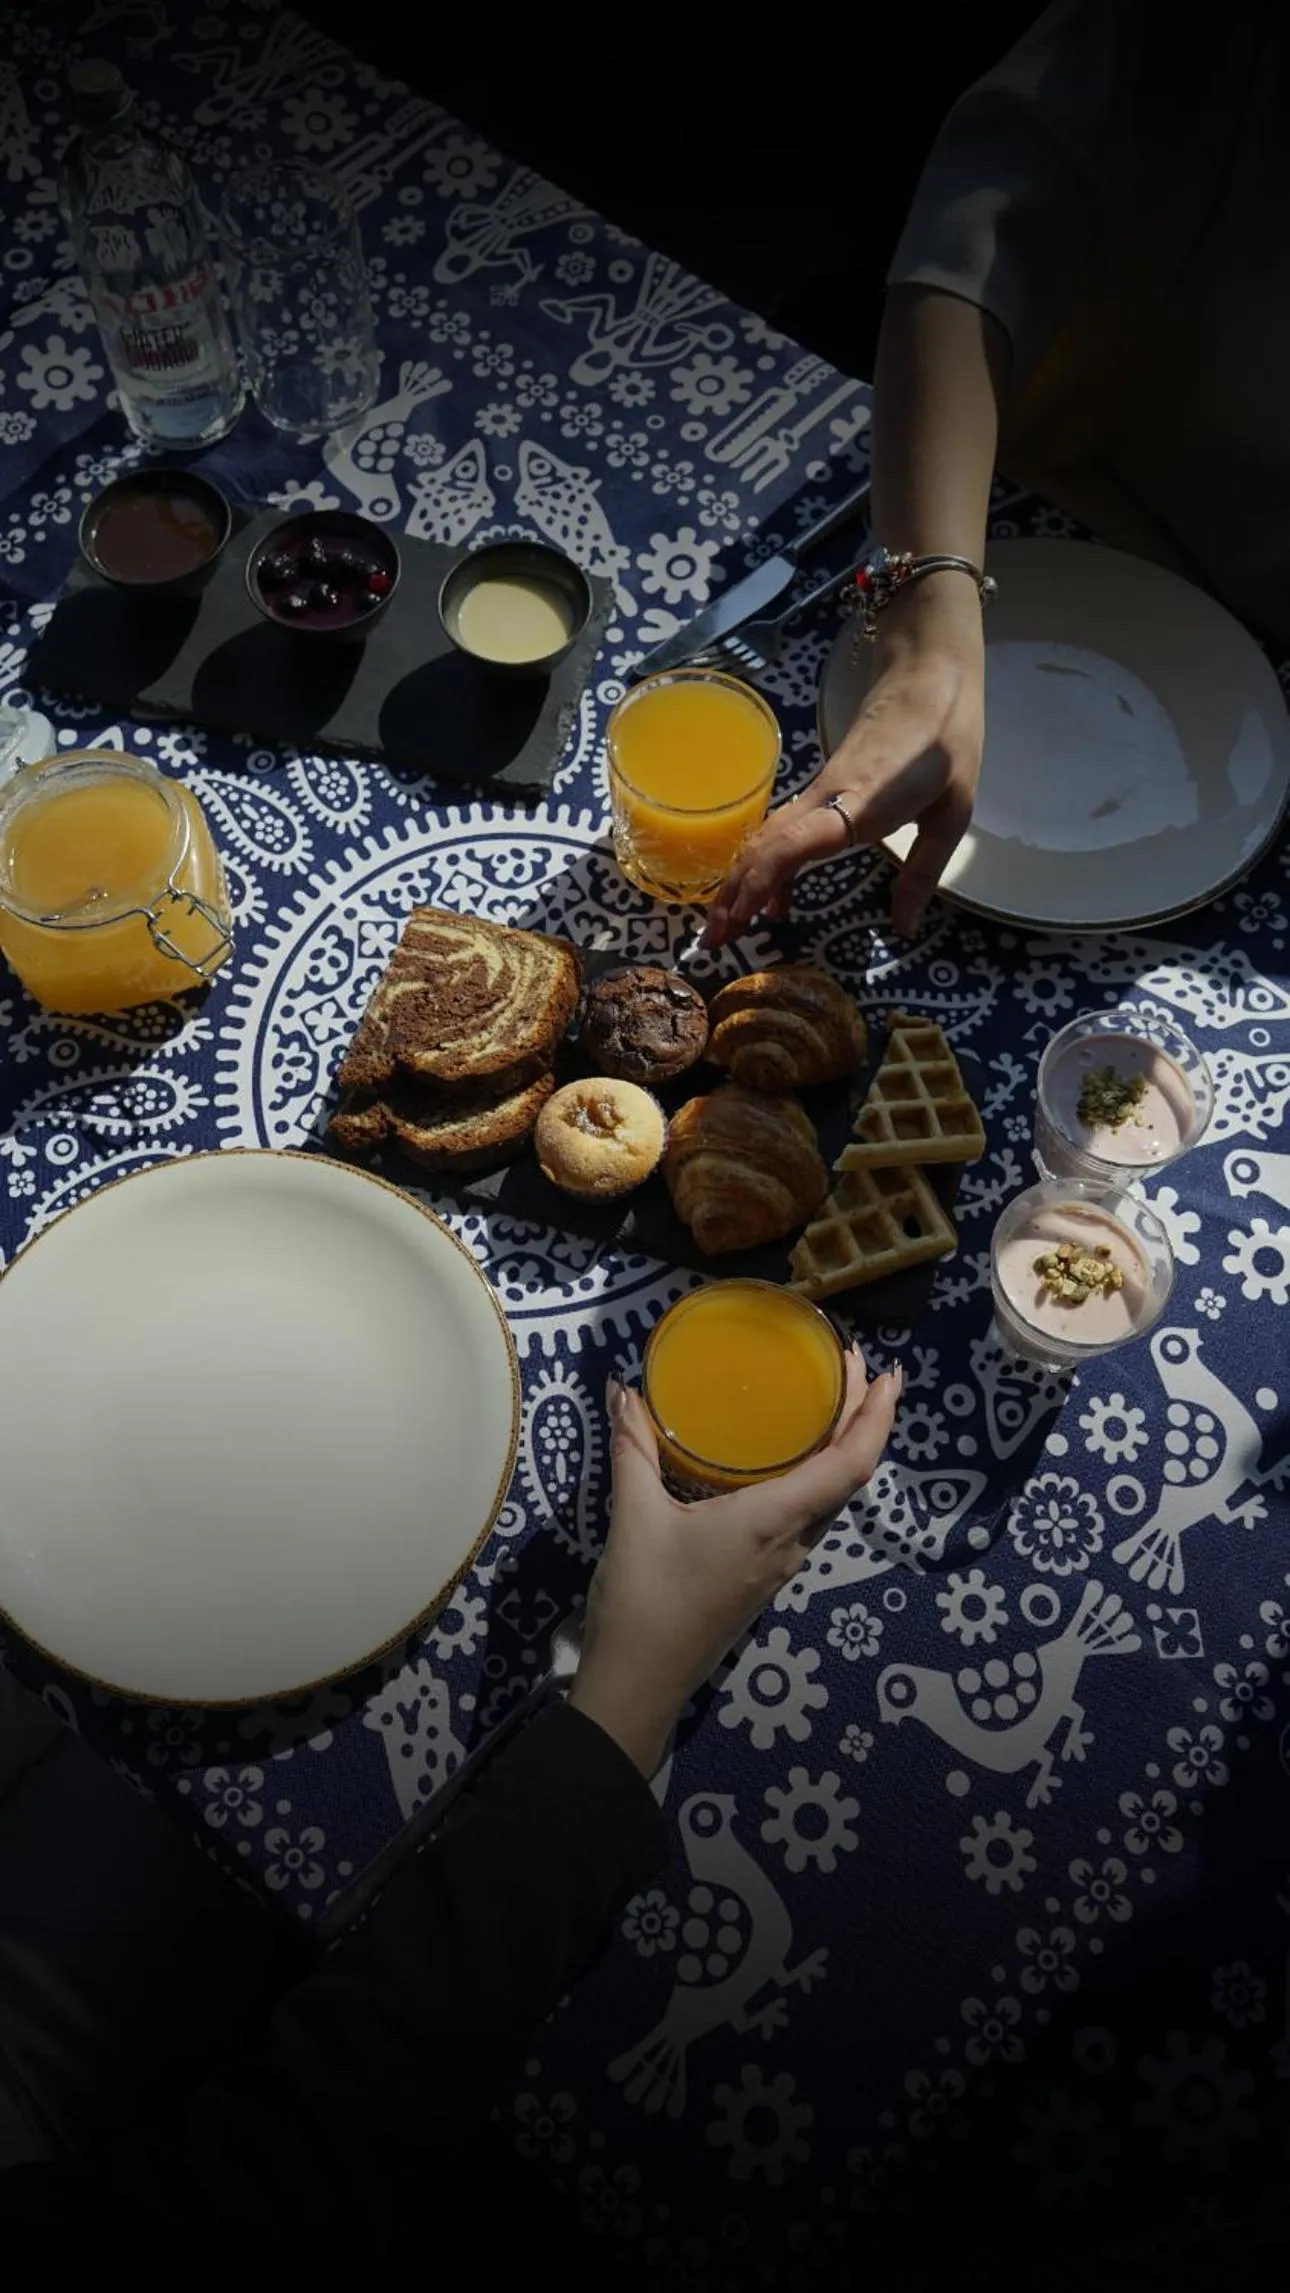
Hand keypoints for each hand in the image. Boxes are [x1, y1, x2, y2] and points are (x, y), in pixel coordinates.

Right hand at [568, 1351, 901, 1774]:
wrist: (638, 1685)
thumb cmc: (644, 1600)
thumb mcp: (634, 1517)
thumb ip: (634, 1449)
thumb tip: (624, 1391)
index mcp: (774, 1521)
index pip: (850, 1466)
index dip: (877, 1418)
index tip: (890, 1374)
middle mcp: (792, 1541)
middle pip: (848, 1475)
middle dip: (861, 1419)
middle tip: (854, 1366)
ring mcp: (781, 1562)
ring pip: (829, 1497)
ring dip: (839, 1448)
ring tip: (828, 1400)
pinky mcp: (764, 1574)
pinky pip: (805, 1514)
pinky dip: (812, 1474)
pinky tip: (782, 1458)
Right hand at [703, 589, 984, 946]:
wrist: (928, 677)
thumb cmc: (946, 741)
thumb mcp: (952, 815)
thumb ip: (923, 873)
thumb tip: (904, 928)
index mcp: (857, 806)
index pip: (791, 846)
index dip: (760, 885)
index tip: (741, 922)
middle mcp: (824, 799)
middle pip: (762, 847)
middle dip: (732, 896)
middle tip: (716, 943)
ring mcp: (818, 792)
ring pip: (765, 839)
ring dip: (741, 883)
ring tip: (730, 927)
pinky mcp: (822, 789)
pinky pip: (782, 832)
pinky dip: (766, 866)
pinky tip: (775, 897)